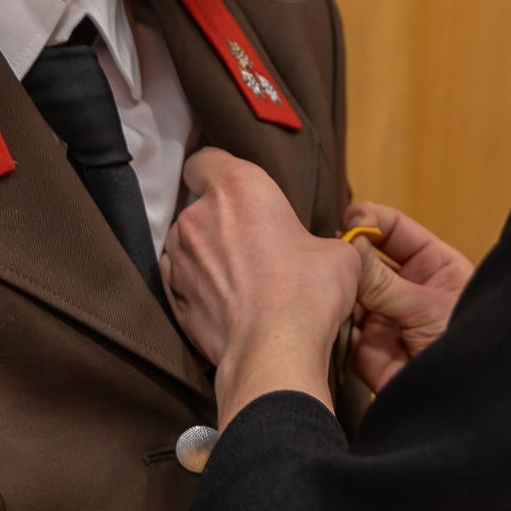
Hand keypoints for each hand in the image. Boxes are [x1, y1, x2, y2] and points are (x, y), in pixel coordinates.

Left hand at [162, 149, 360, 425]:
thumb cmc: (307, 292)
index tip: (232, 187)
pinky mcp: (173, 295)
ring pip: (186, 242)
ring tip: (236, 276)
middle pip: (199, 204)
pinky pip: (179, 278)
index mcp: (238, 187)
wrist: (273, 351)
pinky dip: (196, 283)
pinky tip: (221, 300)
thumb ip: (320, 238)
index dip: (215, 169)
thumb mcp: (338, 255)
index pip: (204, 159)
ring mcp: (178, 257)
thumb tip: (322, 249)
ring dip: (205, 251)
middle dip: (220, 218)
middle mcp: (198, 215)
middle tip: (251, 242)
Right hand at [343, 202, 473, 391]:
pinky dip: (332, 321)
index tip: (348, 220)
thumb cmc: (465, 348)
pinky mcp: (369, 351)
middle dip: (349, 255)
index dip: (372, 221)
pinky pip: (343, 329)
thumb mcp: (429, 308)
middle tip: (331, 252)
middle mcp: (409, 291)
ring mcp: (387, 320)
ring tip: (327, 285)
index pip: (396, 231)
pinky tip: (326, 314)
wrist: (465, 409)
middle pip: (369, 260)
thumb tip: (349, 246)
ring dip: (339, 288)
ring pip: (352, 293)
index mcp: (436, 269)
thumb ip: (384, 281)